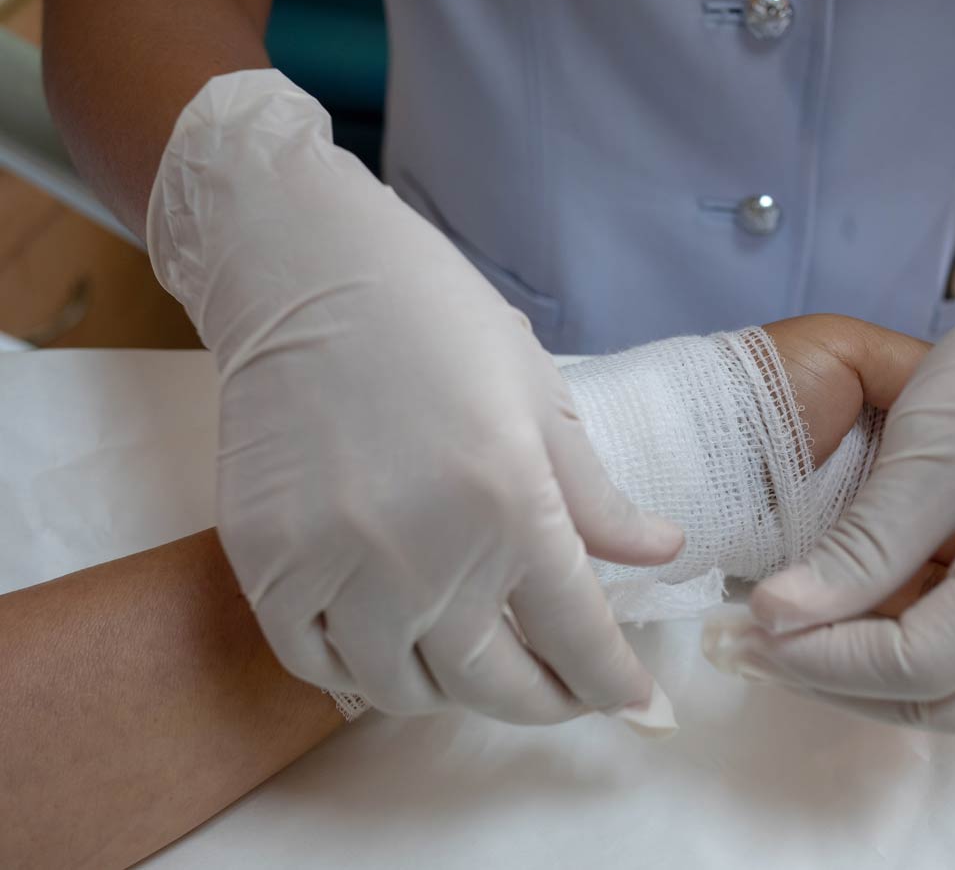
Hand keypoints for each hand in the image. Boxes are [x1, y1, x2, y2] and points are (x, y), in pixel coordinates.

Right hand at [146, 70, 681, 720]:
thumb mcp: (541, 398)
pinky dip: (362, 671)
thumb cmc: (440, 319)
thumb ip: (597, 496)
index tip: (638, 708)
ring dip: (454, 692)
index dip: (615, 684)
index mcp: (512, 507)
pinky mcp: (266, 565)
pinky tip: (390, 644)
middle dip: (544, 703)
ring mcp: (336, 568)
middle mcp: (426, 557)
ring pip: (404, 692)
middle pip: (495, 686)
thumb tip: (663, 554)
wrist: (308, 271)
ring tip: (477, 660)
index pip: (580, 637)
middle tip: (562, 692)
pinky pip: (317, 665)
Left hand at [707, 195, 954, 729]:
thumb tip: (777, 620)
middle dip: (842, 678)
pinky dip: (897, 639)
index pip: (923, 661)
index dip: (824, 656)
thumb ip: (857, 550)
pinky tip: (834, 617)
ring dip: (865, 670)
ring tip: (783, 639)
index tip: (747, 634)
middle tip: (755, 650)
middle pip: (946, 692)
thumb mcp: (925, 455)